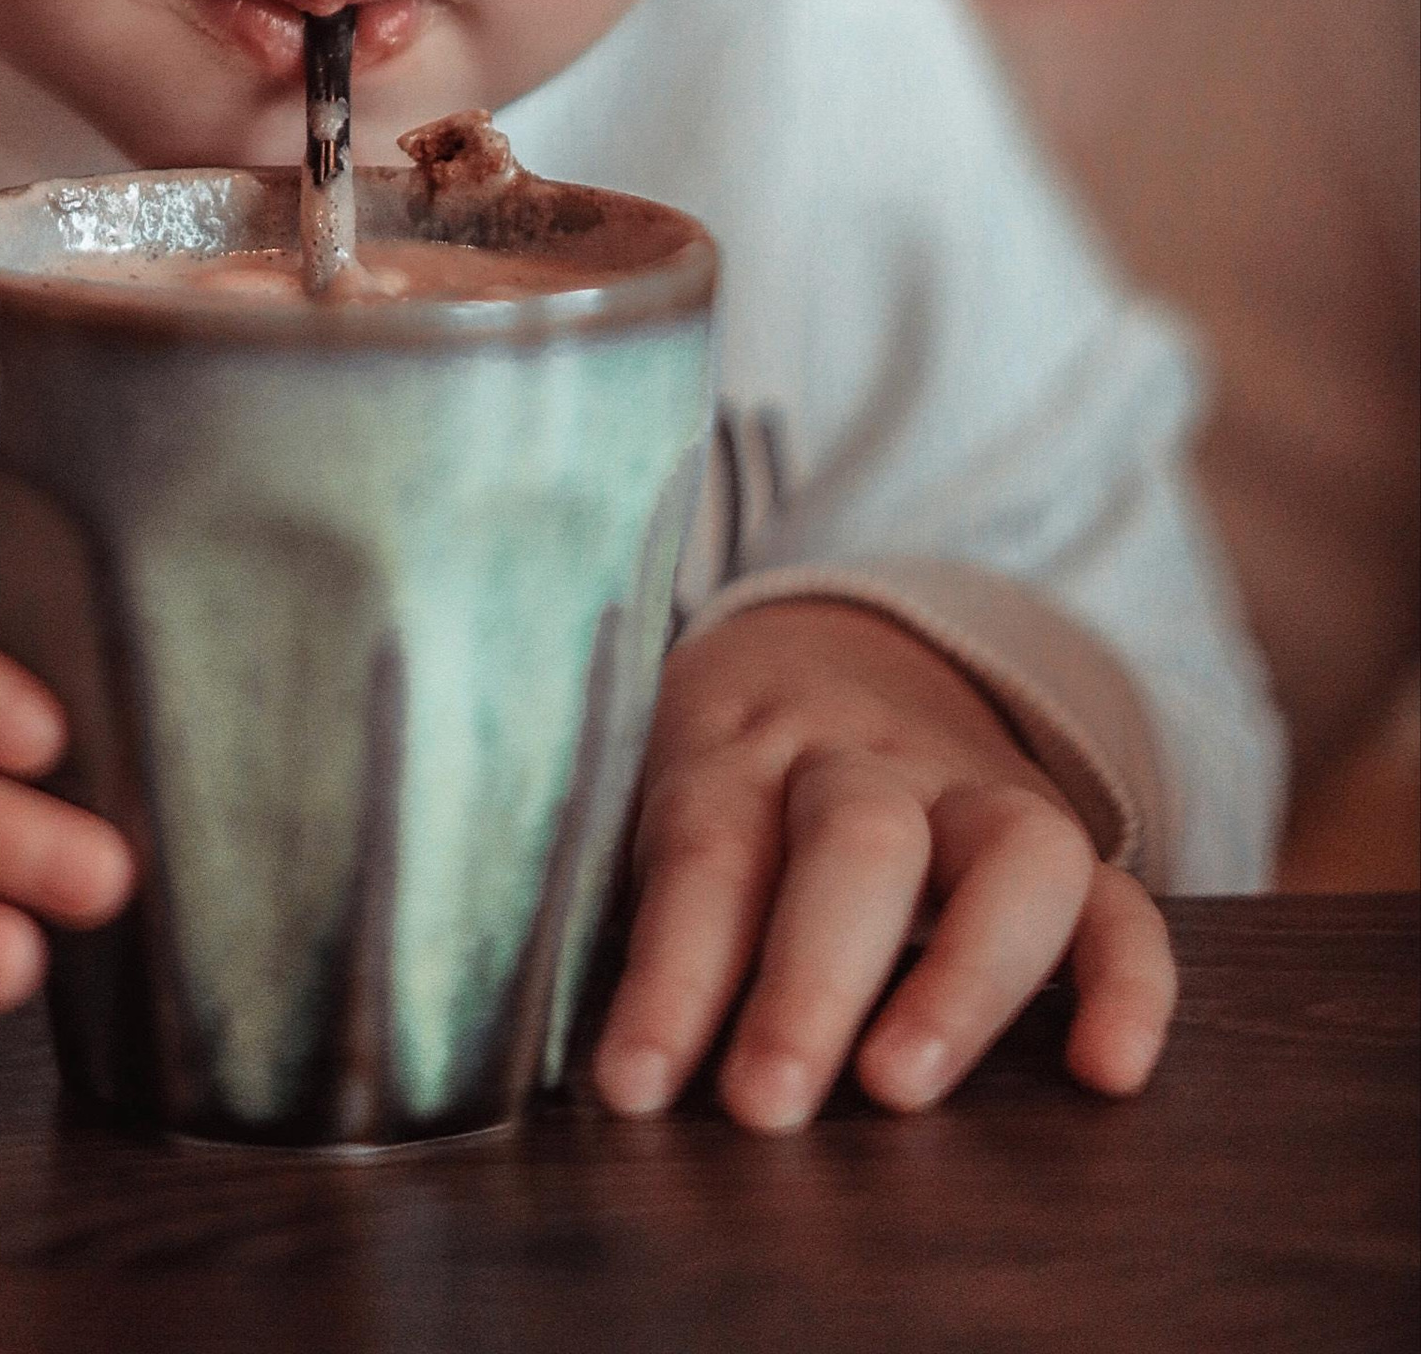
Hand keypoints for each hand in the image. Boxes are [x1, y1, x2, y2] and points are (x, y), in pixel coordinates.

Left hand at [590, 599, 1176, 1131]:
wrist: (835, 645)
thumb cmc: (727, 776)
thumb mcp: (665, 798)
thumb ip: (655, 911)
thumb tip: (622, 1084)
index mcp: (743, 748)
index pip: (708, 851)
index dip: (669, 975)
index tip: (633, 1087)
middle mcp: (866, 761)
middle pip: (855, 838)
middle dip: (810, 980)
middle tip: (765, 1104)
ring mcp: (976, 794)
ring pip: (1006, 852)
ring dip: (959, 981)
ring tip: (901, 1089)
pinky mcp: (1064, 843)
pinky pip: (1122, 899)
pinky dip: (1128, 984)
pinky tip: (1107, 1073)